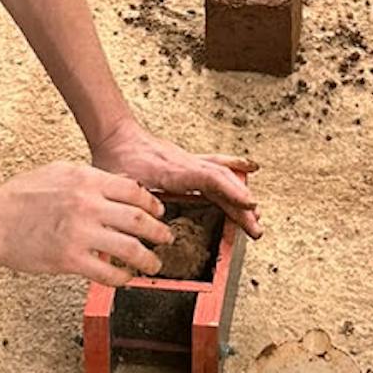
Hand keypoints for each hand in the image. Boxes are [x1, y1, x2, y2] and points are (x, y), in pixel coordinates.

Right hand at [0, 158, 168, 282]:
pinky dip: (122, 278)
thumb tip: (120, 185)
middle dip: (160, 232)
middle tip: (168, 239)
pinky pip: (107, 272)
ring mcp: (80, 233)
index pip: (134, 192)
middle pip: (139, 220)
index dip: (153, 205)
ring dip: (148, 259)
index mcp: (87, 180)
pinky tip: (125, 279)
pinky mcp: (70, 259)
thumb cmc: (20, 196)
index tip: (160, 213)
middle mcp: (88, 204)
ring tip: (154, 265)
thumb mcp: (59, 172)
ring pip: (130, 248)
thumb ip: (90, 178)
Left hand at [90, 115, 260, 236]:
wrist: (116, 135)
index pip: (209, 178)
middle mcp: (186, 164)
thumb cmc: (116, 159)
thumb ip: (130, 208)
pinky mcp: (189, 163)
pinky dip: (235, 169)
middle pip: (222, 182)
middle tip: (256, 228)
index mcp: (172, 170)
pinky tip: (250, 169)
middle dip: (242, 206)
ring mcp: (190, 162)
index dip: (231, 191)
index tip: (248, 204)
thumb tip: (137, 236)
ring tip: (256, 215)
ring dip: (240, 195)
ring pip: (222, 176)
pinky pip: (217, 165)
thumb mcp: (118, 186)